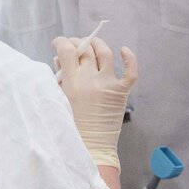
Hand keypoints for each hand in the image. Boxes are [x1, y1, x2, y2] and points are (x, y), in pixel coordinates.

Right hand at [54, 35, 136, 170]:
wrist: (92, 146)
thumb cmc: (72, 126)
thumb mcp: (60, 100)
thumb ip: (59, 78)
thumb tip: (60, 59)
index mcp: (72, 82)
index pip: (67, 50)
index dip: (61, 42)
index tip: (58, 43)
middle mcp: (91, 79)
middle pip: (84, 49)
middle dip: (76, 43)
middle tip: (73, 46)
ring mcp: (108, 84)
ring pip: (105, 53)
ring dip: (97, 44)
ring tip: (91, 43)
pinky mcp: (121, 92)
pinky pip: (130, 71)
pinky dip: (129, 58)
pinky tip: (124, 49)